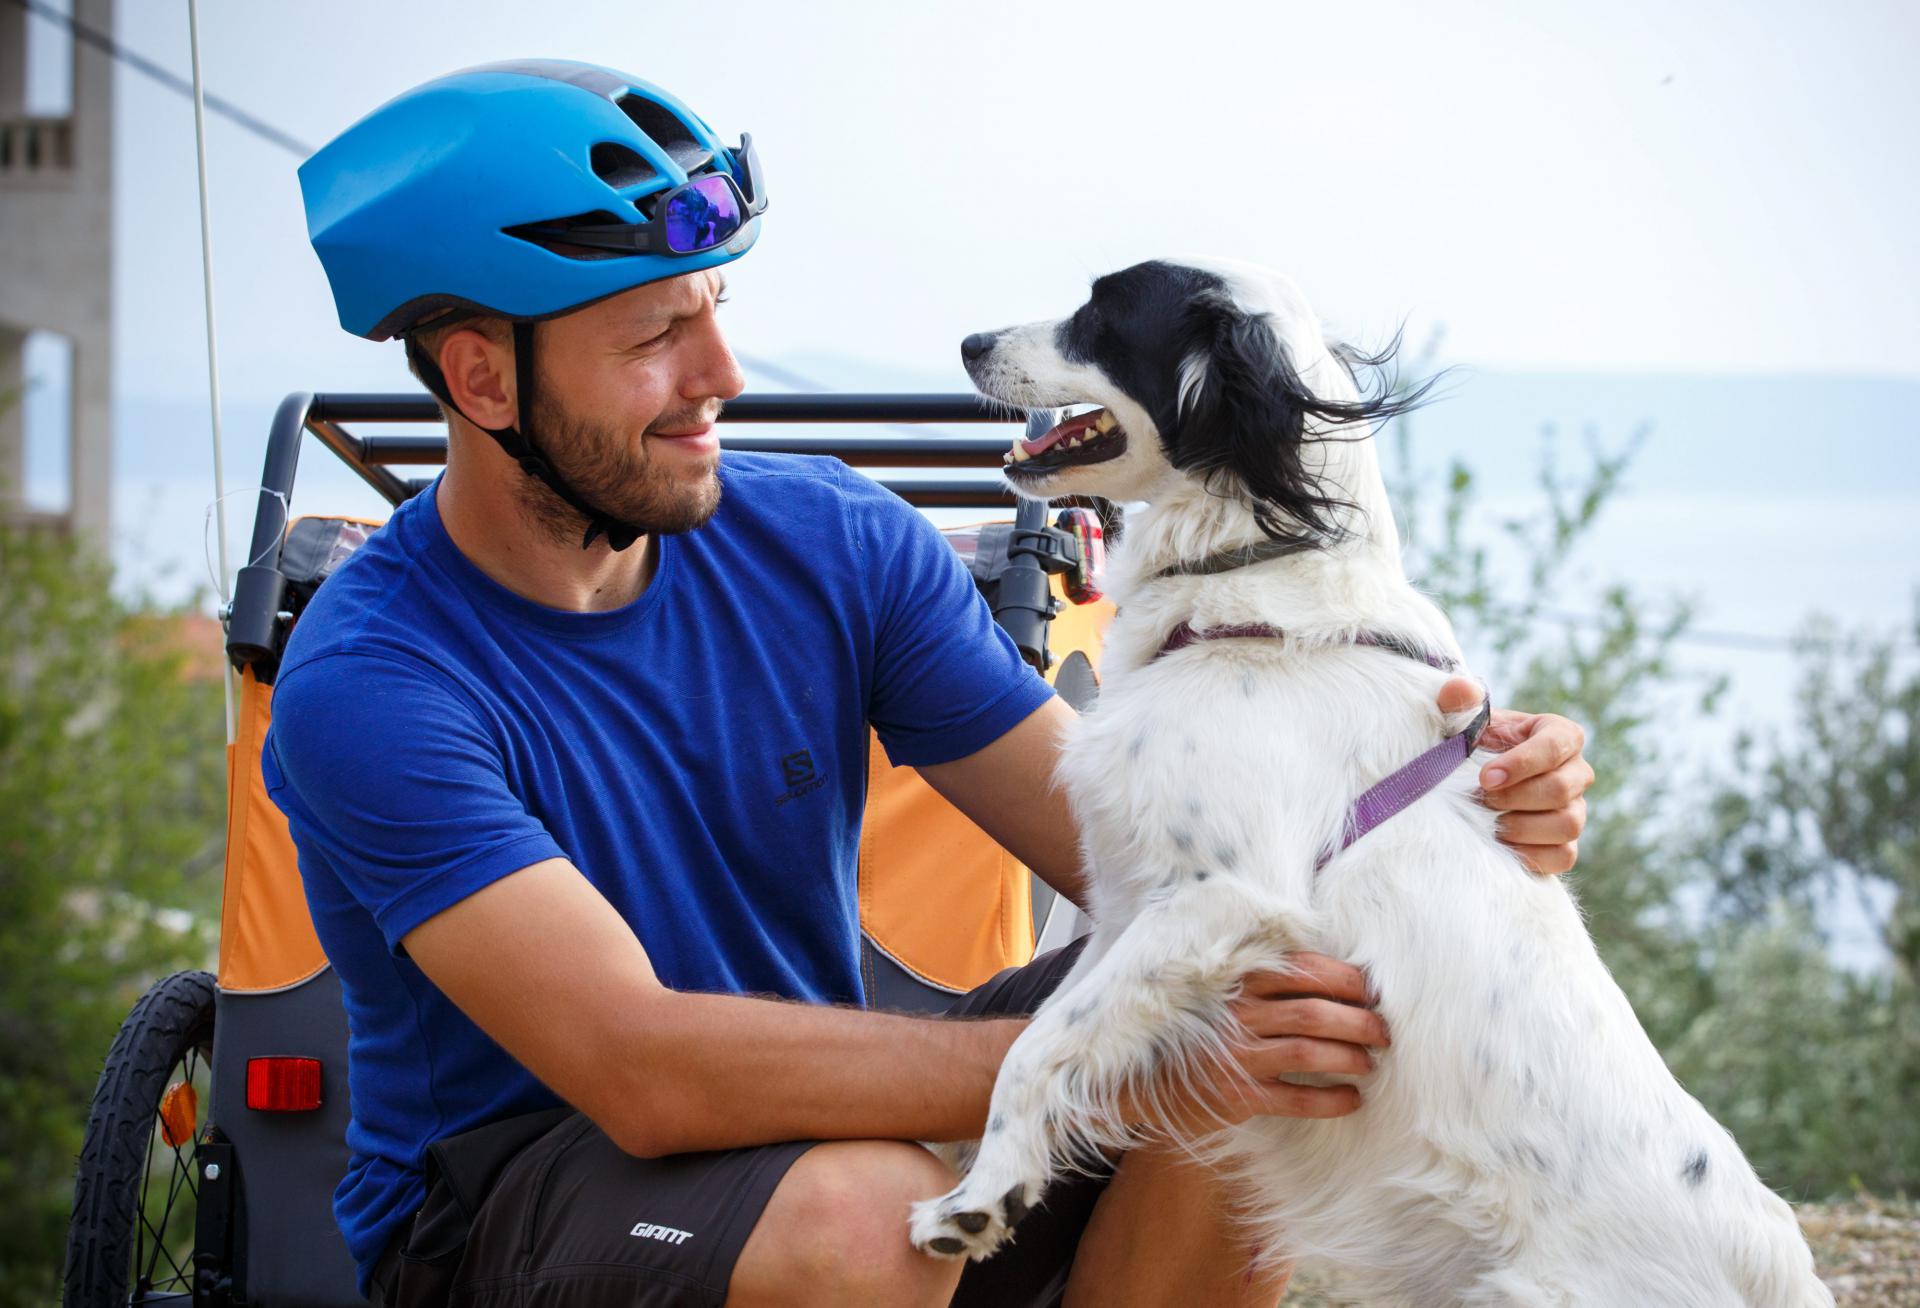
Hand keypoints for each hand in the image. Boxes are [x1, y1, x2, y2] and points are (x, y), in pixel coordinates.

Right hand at [1121, 954, 1386, 1134]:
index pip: (1304, 970)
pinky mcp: (1236, 1096)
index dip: (1346, 980)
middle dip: (1359, 1022)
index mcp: (1238, 981)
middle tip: (1384, 1033)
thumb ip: (1266, 981)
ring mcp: (1236, 1056)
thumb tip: (1338, 976)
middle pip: (1313, 1012)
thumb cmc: (1200, 1032)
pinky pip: (1295, 1099)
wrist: (1143, 1081)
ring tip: (1369, 1064)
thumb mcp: (1224, 995)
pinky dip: (1330, 1100)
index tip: (1372, 993)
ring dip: (1348, 1058)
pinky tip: (1351, 1100)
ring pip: (1308, 1051)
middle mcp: (1237, 1014)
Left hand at [1437, 678, 1591, 875]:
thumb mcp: (1463, 720)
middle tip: (1481, 799)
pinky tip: (1501, 844)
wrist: (1469, 786)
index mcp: (1559, 734)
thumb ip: (1459, 700)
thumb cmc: (1471, 747)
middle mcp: (1576, 772)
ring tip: (1489, 822)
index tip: (1484, 777)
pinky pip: (1563, 856)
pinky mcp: (1566, 844)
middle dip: (1516, 797)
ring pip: (1568, 824)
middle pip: (1561, 789)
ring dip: (1522, 826)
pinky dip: (1531, 854)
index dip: (1521, 764)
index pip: (1555, 746)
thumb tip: (1458, 689)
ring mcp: (1576, 809)